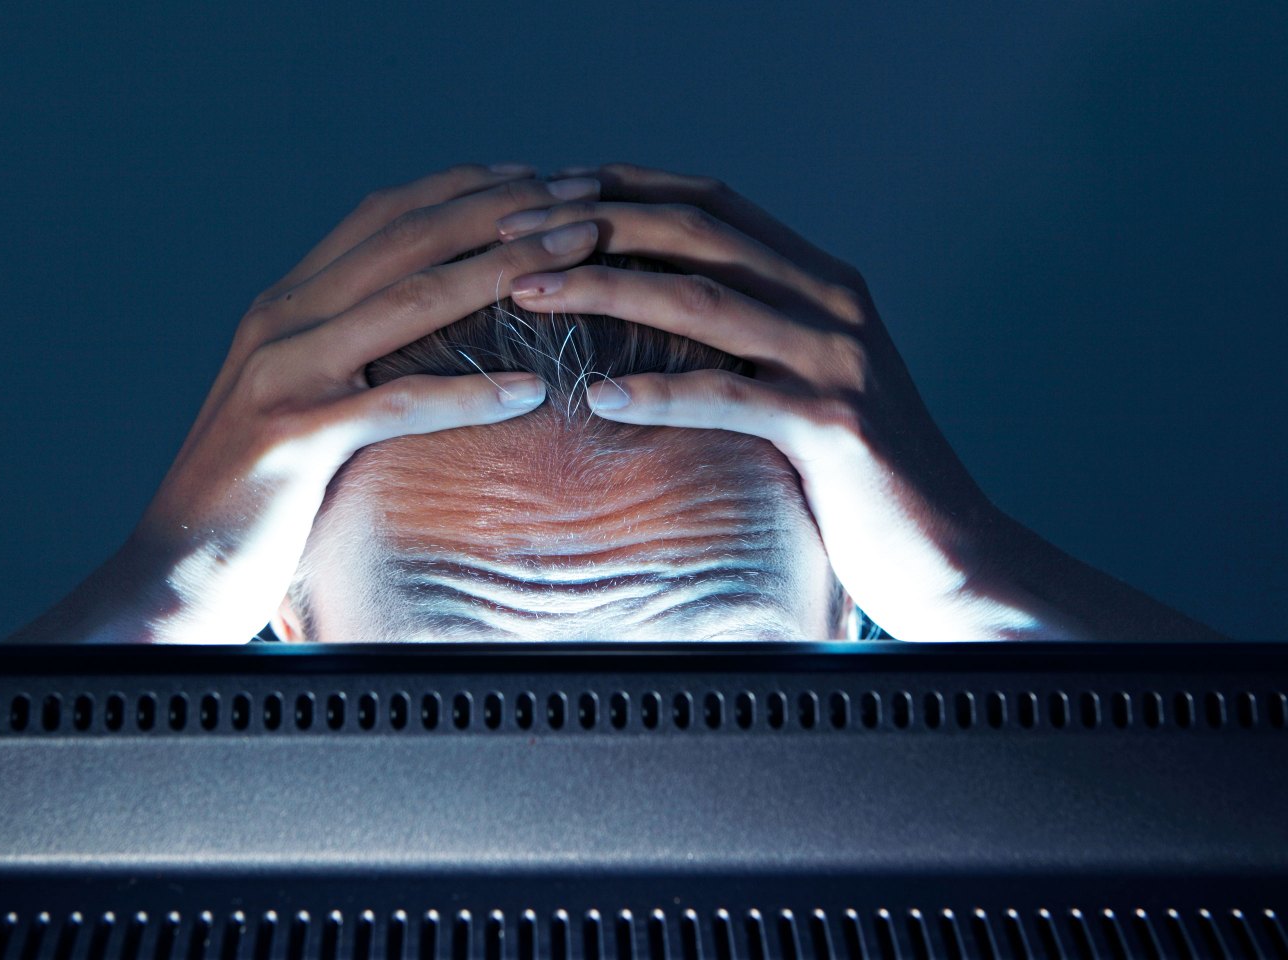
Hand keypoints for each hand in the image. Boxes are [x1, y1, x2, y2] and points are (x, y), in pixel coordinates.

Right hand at [10, 164, 604, 643]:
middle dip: (504, 210)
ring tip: (578, 256)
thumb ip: (346, 351)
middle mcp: (282, 320)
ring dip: (503, 269)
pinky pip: (396, 403)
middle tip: (583, 198)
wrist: (173, 568)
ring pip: (410, 300)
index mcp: (287, 304)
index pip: (385, 216)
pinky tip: (530, 391)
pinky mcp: (292, 438)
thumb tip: (429, 332)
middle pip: (409, 239)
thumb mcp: (298, 397)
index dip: (467, 188)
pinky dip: (468, 393)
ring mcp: (283, 374)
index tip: (540, 178)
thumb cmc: (253, 492)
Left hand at [498, 163, 1061, 639]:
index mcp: (822, 281)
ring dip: (606, 289)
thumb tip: (650, 306)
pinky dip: (660, 393)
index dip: (627, 187)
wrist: (951, 552)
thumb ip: (751, 332)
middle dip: (597, 224)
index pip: (713, 202)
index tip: (548, 190)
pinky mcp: (834, 428)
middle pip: (699, 233)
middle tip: (513, 235)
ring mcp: (837, 362)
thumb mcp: (806, 380)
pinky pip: (730, 398)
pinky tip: (597, 395)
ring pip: (704, 302)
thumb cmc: (859, 474)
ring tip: (528, 292)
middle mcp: (833, 303)